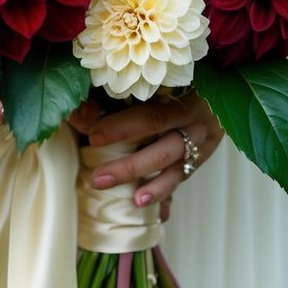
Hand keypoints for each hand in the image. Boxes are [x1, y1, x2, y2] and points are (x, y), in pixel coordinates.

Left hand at [69, 91, 223, 211]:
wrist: (210, 91)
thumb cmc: (170, 81)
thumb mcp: (147, 83)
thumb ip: (113, 97)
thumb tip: (78, 112)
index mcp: (184, 96)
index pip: (152, 116)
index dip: (123, 127)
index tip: (93, 136)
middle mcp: (196, 122)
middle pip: (164, 147)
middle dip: (130, 166)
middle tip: (98, 178)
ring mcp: (202, 142)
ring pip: (177, 167)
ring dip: (153, 186)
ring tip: (133, 201)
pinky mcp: (201, 157)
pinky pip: (183, 178)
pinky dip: (165, 192)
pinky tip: (149, 206)